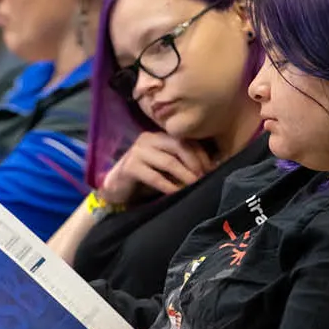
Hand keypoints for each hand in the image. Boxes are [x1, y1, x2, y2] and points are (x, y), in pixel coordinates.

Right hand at [99, 132, 213, 205]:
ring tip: (195, 185)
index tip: (212, 169)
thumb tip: (209, 168)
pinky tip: (177, 193)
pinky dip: (168, 185)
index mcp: (159, 136)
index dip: (201, 154)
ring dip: (185, 175)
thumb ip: (181, 164)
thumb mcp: (165, 167)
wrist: (116, 187)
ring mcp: (138, 152)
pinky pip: (154, 176)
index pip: (185, 140)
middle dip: (195, 163)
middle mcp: (148, 139)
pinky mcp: (130, 167)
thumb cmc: (144, 178)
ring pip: (168, 161)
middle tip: (204, 177)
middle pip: (179, 147)